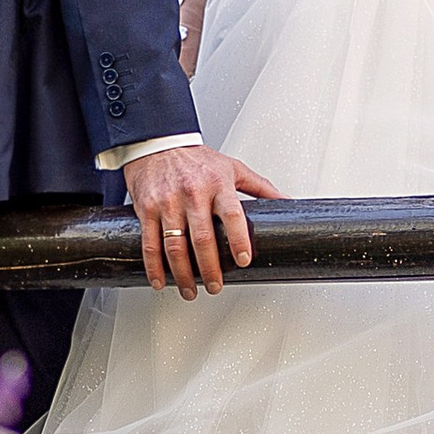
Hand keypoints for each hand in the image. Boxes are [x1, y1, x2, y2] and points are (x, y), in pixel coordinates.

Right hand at [125, 145, 281, 297]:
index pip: (232, 214)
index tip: (243, 260)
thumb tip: (286, 201)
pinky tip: (161, 281)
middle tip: (215, 286)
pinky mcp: (147, 209)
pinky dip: (155, 267)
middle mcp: (192, 194)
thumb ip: (260, 186)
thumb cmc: (195, 158)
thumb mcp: (232, 167)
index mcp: (217, 184)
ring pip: (175, 246)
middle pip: (202, 238)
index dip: (238, 240)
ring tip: (190, 290)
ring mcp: (168, 202)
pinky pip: (150, 243)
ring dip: (183, 274)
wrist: (157, 143)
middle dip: (209, 268)